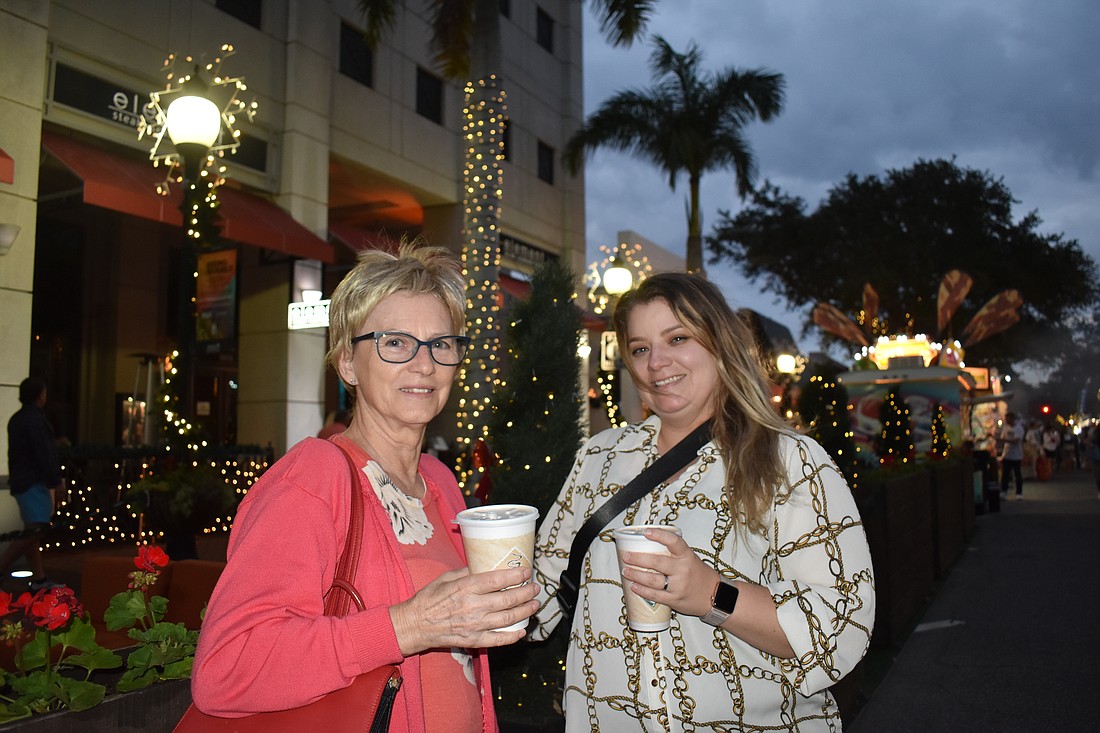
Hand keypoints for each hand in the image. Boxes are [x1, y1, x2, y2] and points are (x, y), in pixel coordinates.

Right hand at [390, 566, 539, 654]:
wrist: (415, 625)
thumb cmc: (429, 598)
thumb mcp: (446, 577)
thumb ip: (467, 572)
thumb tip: (485, 566)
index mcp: (465, 587)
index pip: (497, 580)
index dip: (515, 575)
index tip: (526, 571)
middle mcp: (472, 606)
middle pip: (507, 599)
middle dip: (526, 593)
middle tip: (534, 588)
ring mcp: (474, 625)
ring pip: (507, 619)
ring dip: (524, 611)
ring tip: (534, 605)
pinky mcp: (473, 640)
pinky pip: (497, 639)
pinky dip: (512, 636)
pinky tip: (521, 631)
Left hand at [619, 528, 717, 616]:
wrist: (716, 596)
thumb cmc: (700, 575)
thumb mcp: (691, 559)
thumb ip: (673, 553)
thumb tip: (647, 546)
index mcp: (687, 556)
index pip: (673, 541)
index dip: (659, 535)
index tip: (646, 532)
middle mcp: (683, 569)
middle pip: (657, 562)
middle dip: (638, 559)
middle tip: (626, 556)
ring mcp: (679, 585)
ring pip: (653, 580)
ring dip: (636, 575)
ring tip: (626, 571)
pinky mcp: (675, 599)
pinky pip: (655, 595)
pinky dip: (642, 591)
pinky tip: (634, 587)